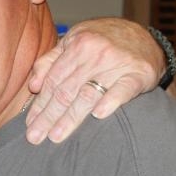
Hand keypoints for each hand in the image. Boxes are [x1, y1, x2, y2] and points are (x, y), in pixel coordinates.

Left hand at [25, 18, 165, 143]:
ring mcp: (117, 63)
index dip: (40, 104)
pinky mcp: (139, 73)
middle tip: (35, 137)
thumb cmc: (104, 42)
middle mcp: (95, 53)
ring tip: (56, 136)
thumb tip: (33, 86)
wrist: (146, 38)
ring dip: (70, 117)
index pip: (53, 80)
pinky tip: (98, 115)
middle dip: (48, 116)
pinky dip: (111, 101)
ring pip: (88, 94)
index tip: (29, 123)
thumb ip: (51, 61)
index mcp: (77, 45)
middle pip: (66, 90)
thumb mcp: (75, 41)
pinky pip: (123, 89)